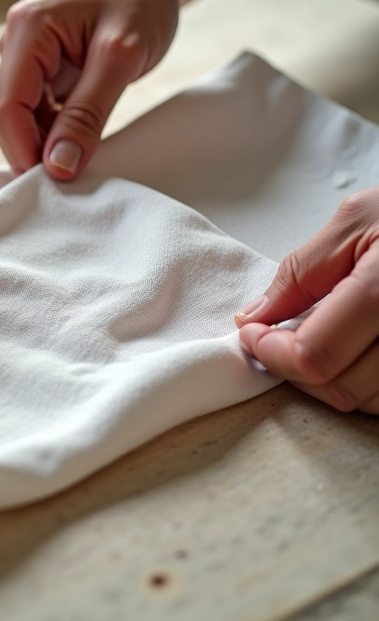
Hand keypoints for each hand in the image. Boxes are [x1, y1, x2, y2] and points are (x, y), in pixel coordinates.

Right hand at [0, 0, 179, 178]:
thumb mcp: (122, 57)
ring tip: (87, 147)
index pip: (5, 107)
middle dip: (34, 149)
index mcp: (27, 30)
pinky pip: (39, 112)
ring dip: (48, 142)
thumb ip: (87, 114)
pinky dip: (58, 131)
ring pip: (23, 119)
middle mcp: (15, 42)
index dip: (24, 150)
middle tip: (75, 172)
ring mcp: (25, 57)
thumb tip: (57, 166)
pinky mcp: (40, 69)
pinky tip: (83, 133)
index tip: (56, 180)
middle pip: (7, 116)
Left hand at [236, 189, 378, 414]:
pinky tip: (355, 352)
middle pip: (340, 386)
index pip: (315, 355)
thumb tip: (255, 316)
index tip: (253, 334)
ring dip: (330, 379)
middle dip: (295, 368)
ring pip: (369, 401)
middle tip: (278, 338)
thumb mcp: (356, 220)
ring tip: (319, 340)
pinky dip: (366, 384)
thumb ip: (301, 273)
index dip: (271, 352)